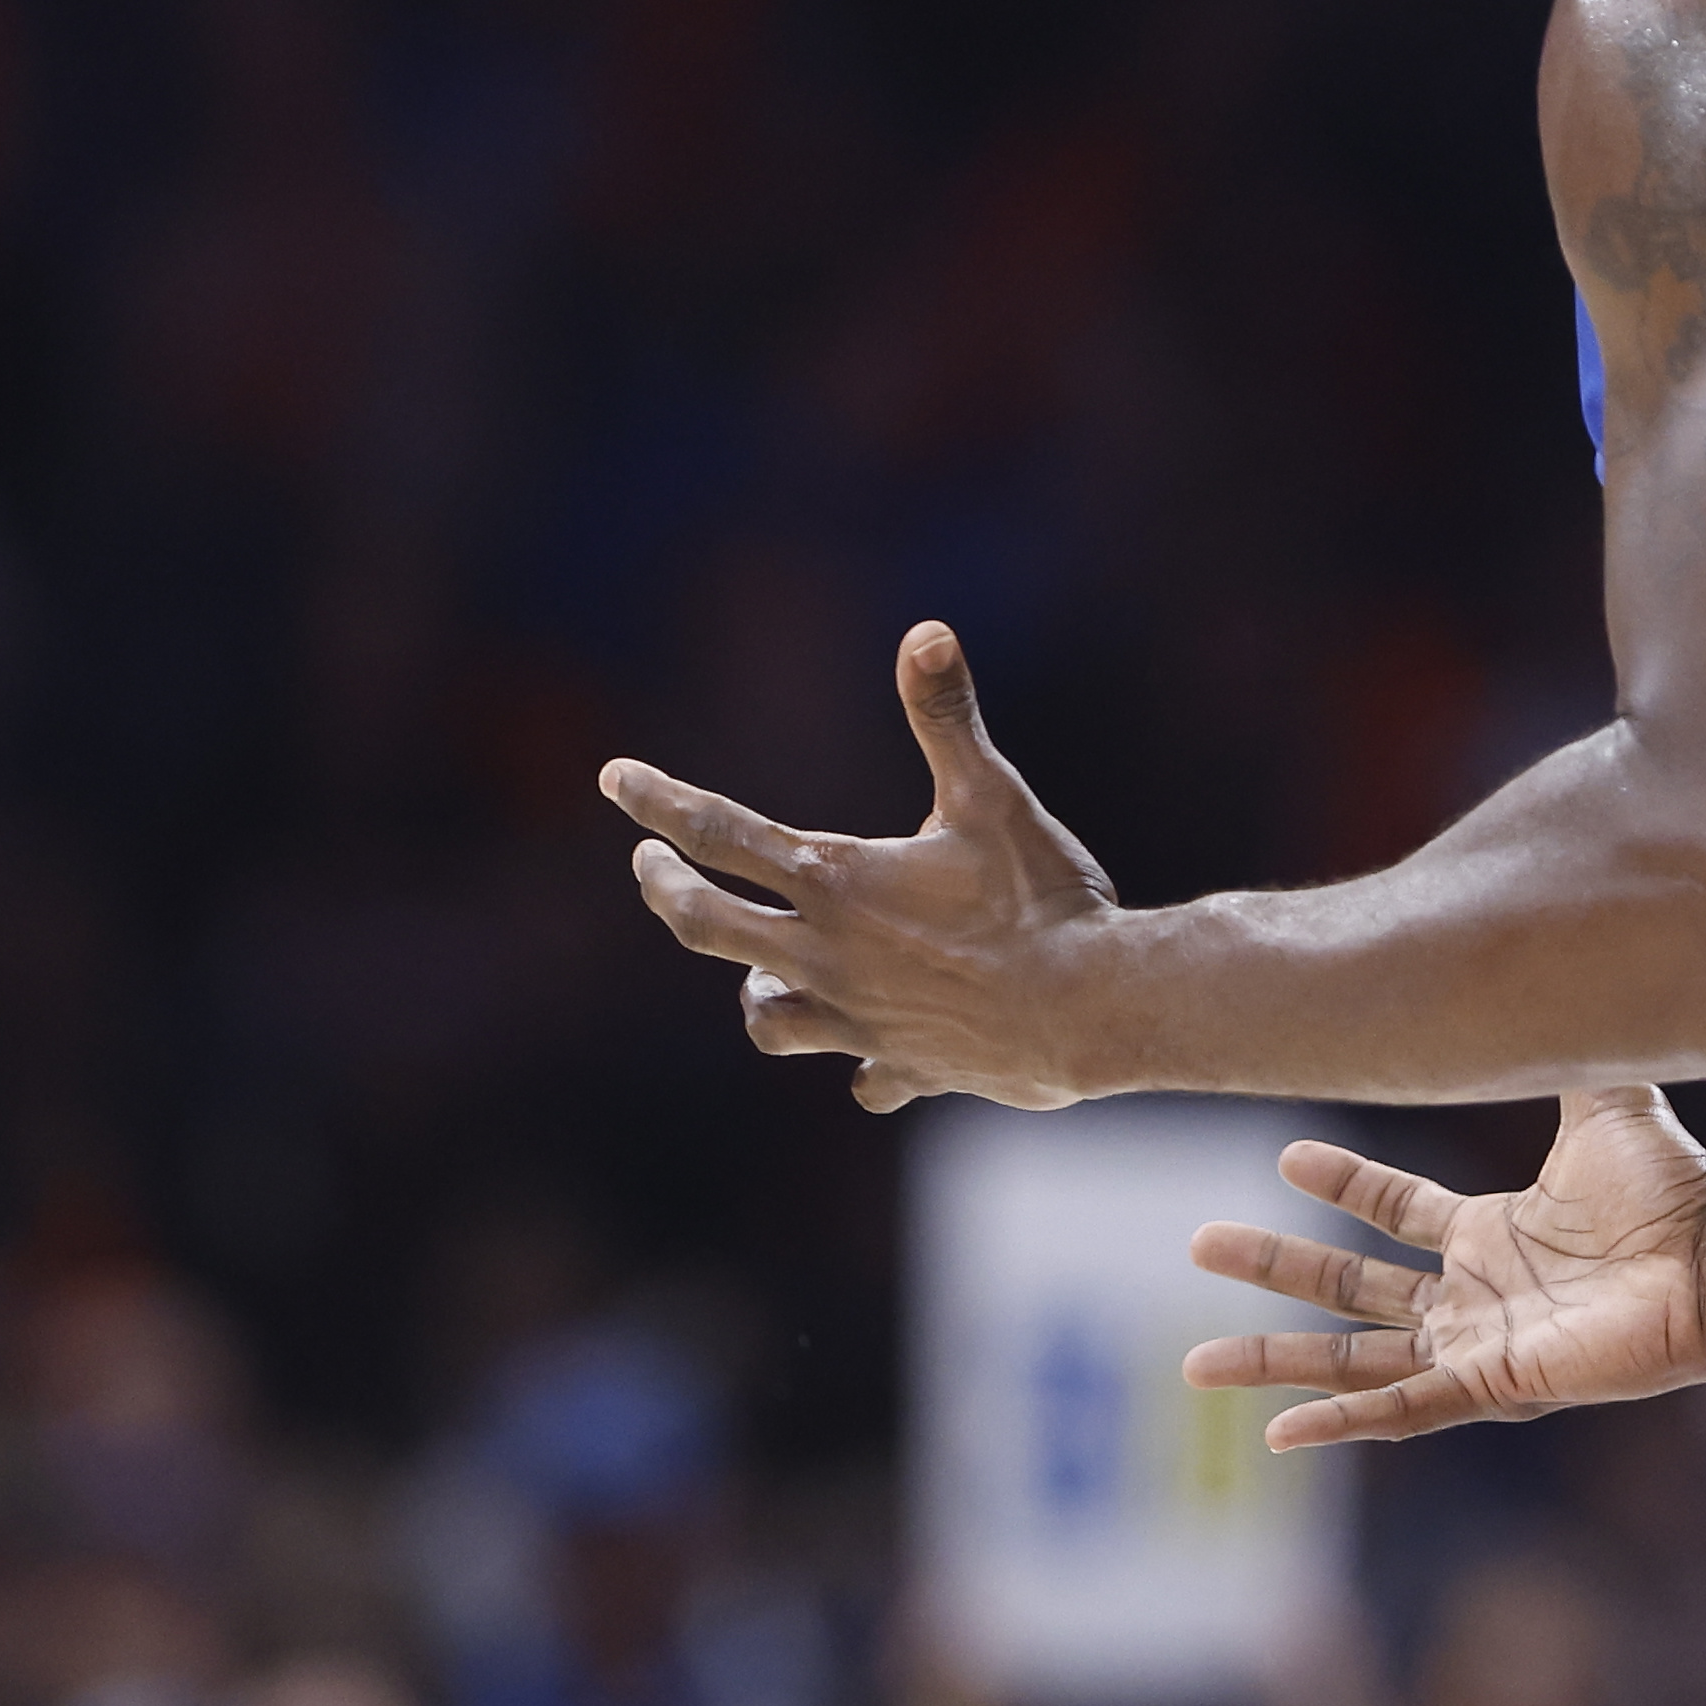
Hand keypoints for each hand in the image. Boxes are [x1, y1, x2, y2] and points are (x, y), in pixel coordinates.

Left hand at [602, 623, 1123, 1111]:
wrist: (1091, 1010)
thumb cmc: (1043, 898)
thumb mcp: (993, 796)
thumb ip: (946, 717)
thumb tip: (925, 632)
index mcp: (838, 881)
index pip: (719, 833)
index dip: (658, 800)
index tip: (614, 778)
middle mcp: (828, 954)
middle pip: (703, 924)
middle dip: (665, 889)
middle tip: (649, 866)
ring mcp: (858, 1019)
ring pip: (764, 1016)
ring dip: (754, 987)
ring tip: (762, 968)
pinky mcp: (906, 1066)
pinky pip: (862, 1074)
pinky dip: (860, 1061)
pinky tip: (874, 1053)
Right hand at [1182, 1088, 1705, 1447]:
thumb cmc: (1679, 1193)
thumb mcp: (1605, 1101)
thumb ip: (1571, 1047)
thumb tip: (1563, 963)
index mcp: (1495, 1232)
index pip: (1396, 1211)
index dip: (1343, 1186)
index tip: (1284, 1156)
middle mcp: (1478, 1293)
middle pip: (1351, 1287)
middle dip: (1273, 1269)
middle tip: (1198, 1243)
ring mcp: (1480, 1345)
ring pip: (1355, 1358)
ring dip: (1278, 1357)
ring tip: (1197, 1363)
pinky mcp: (1496, 1385)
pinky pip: (1405, 1411)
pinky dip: (1345, 1423)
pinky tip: (1281, 1433)